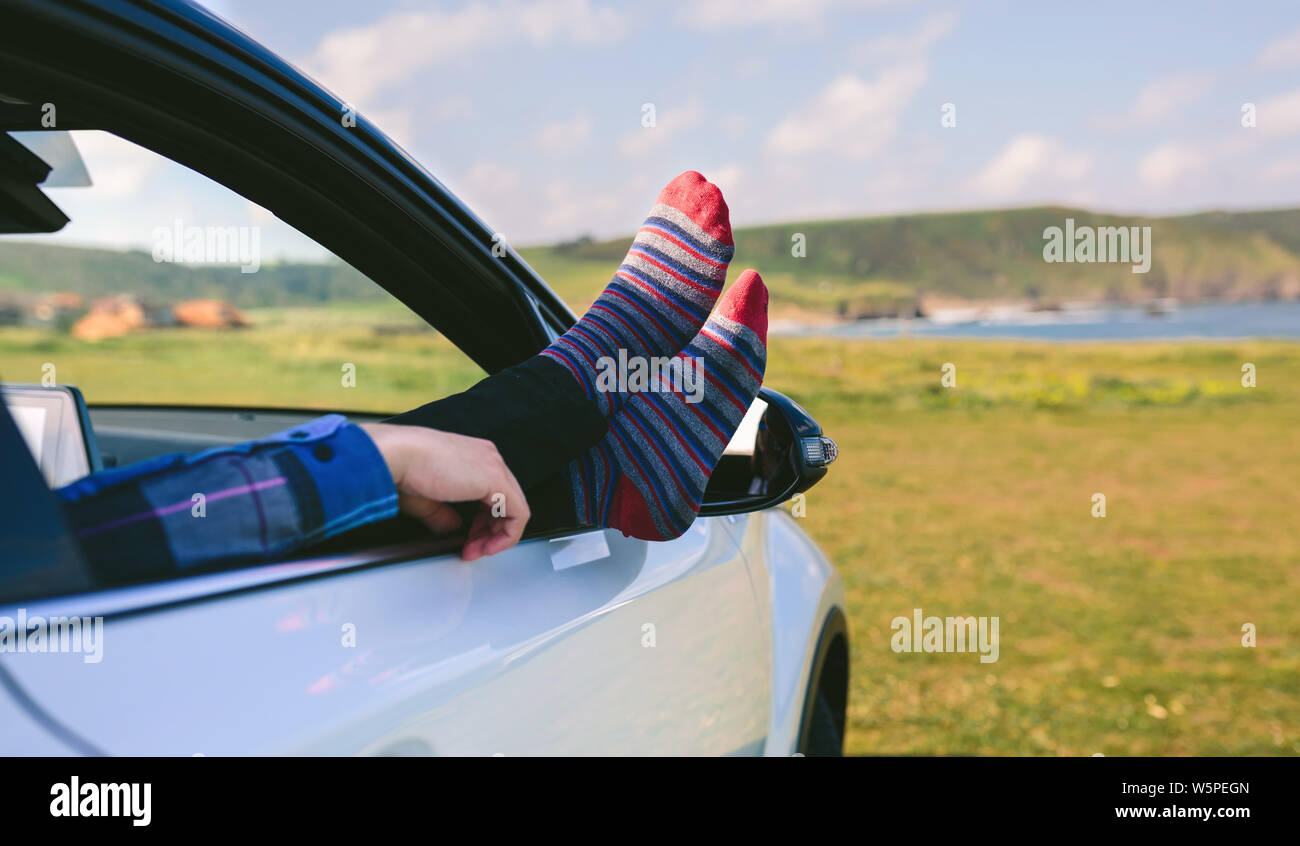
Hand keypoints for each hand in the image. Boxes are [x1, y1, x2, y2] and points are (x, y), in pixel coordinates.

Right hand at [359, 423, 529, 561]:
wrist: (395, 455)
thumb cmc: (400, 466)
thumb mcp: (426, 498)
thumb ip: (444, 513)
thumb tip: (452, 526)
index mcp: (472, 455)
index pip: (492, 492)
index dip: (482, 522)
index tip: (468, 539)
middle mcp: (487, 457)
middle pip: (506, 501)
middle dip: (490, 531)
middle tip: (473, 549)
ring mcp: (494, 465)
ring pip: (515, 507)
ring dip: (497, 536)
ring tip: (478, 551)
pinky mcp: (496, 479)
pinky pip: (518, 513)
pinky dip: (507, 535)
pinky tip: (488, 547)